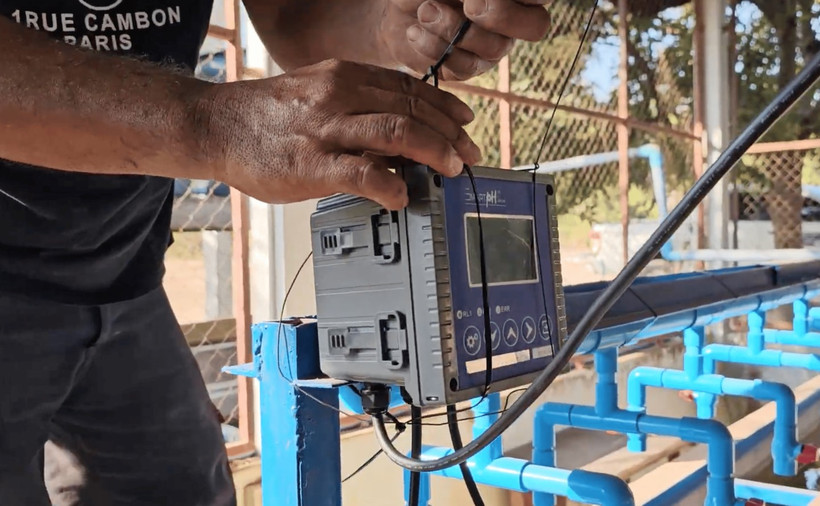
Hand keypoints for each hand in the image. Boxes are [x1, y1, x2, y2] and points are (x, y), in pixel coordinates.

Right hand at [198, 59, 481, 209]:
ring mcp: (328, 128)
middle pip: (413, 108)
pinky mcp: (313, 163)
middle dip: (450, 133)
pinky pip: (365, 173)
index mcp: (345, 76)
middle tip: (468, 153)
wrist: (217, 125)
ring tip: (450, 169)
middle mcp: (341, 95)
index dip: (444, 106)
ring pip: (399, 132)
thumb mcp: (317, 94)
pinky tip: (402, 196)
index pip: (409, 88)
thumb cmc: (266, 116)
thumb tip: (396, 133)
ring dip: (435, 151)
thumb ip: (355, 106)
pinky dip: (392, 185)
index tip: (464, 122)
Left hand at [381, 0, 551, 80]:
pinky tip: (416, 31)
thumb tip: (476, 1)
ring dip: (454, 28)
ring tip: (425, 11)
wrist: (396, 10)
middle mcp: (511, 21)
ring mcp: (491, 48)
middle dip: (502, 15)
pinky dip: (435, 46)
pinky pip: (464, 68)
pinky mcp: (467, 70)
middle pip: (536, 26)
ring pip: (495, 48)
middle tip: (469, 3)